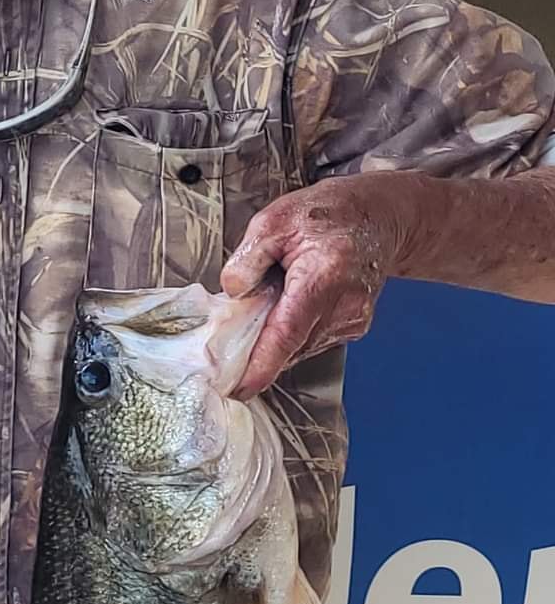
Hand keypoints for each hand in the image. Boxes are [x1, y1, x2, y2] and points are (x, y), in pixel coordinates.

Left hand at [220, 175, 414, 398]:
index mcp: (323, 277)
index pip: (288, 333)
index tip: (239, 388)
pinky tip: (284, 310)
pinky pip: (309, 342)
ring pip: (298, 348)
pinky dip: (289, 335)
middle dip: (254, 351)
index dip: (261, 365)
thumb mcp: (274, 220)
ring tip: (262, 308)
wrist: (379, 216)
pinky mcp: (352, 327)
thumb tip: (233, 291)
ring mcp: (352, 320)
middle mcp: (344, 306)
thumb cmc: (328, 215)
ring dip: (272, 341)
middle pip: (290, 347)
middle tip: (224, 345)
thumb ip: (248, 257)